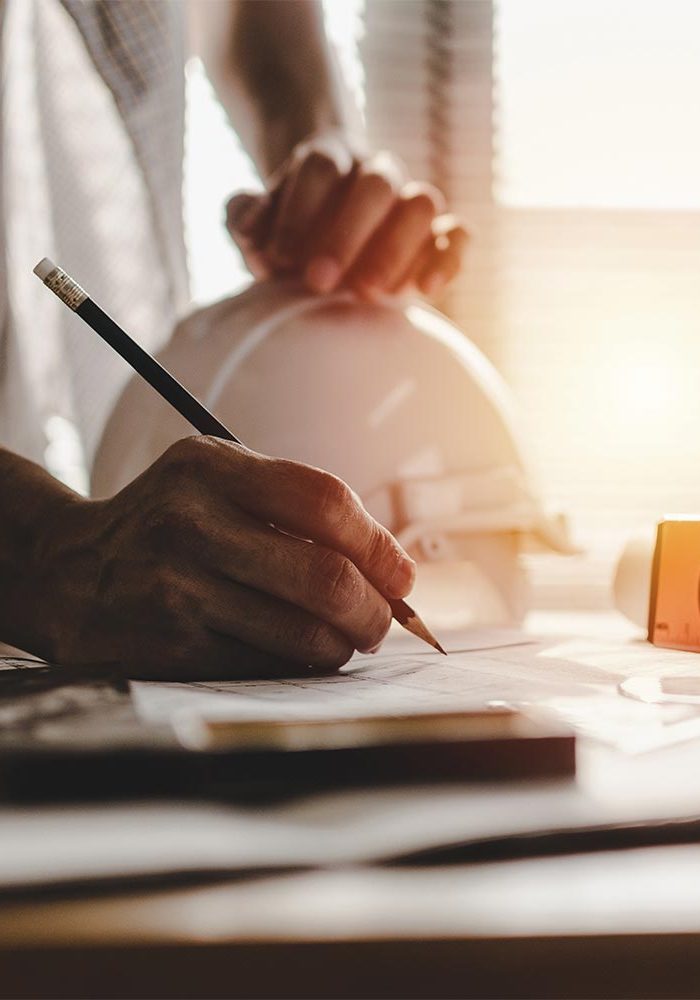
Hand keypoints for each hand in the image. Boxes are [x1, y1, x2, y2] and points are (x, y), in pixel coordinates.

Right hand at [36, 438, 414, 679]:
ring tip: (344, 639)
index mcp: (210, 467)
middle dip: (375, 611)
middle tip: (383, 622)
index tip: (402, 577)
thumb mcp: (215, 480)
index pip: (325, 501)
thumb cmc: (166, 523)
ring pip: (304, 634)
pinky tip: (295, 654)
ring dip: (343, 645)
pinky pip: (266, 667)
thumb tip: (391, 570)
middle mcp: (189, 523)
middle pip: (326, 576)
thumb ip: (293, 506)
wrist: (65, 570)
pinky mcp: (168, 648)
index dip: (380, 545)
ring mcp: (175, 589)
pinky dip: (298, 667)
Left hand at [226, 131, 467, 299]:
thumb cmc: (285, 239)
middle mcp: (375, 173)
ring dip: (396, 248)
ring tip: (366, 293)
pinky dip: (448, 259)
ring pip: (423, 202)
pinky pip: (458, 236)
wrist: (323, 245)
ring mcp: (410, 202)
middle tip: (318, 282)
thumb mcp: (255, 227)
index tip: (277, 260)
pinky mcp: (438, 237)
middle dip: (347, 235)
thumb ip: (243, 217)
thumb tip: (250, 222)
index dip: (299, 210)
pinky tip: (426, 290)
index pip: (321, 167)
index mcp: (327, 160)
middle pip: (376, 183)